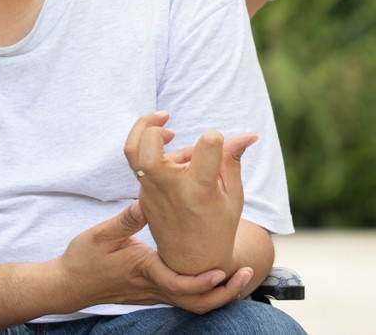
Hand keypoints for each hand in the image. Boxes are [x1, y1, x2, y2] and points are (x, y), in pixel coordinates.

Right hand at [58, 201, 253, 314]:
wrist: (70, 283)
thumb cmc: (83, 258)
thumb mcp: (100, 235)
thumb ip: (125, 220)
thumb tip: (145, 202)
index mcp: (144, 270)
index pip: (179, 285)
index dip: (203, 281)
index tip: (221, 270)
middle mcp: (153, 286)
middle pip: (196, 302)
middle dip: (224, 292)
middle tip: (244, 273)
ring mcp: (153, 293)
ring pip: (193, 304)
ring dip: (218, 293)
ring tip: (236, 276)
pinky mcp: (152, 292)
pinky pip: (184, 298)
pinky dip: (203, 291)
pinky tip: (212, 275)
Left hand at [123, 113, 255, 275]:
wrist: (192, 263)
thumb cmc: (219, 226)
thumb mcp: (232, 196)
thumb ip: (232, 160)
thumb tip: (249, 134)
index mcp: (200, 189)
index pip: (205, 147)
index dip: (214, 137)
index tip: (217, 140)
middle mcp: (171, 189)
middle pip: (146, 147)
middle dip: (150, 126)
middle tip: (167, 119)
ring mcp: (152, 193)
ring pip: (134, 153)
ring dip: (144, 133)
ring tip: (169, 131)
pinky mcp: (142, 195)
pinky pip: (141, 167)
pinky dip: (155, 155)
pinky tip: (176, 159)